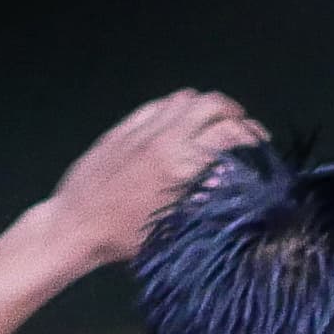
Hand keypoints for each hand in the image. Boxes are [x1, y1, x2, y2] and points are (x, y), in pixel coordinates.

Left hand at [43, 88, 263, 266]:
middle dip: (232, 112)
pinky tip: (177, 123)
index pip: (228, 132)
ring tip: (210, 122)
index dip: (251, 133)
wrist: (75, 224)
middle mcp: (164, 139)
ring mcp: (141, 129)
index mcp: (180, 164)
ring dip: (204, 107)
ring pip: (184, 98)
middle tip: (238, 126)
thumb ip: (206, 196)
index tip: (258, 141)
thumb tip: (230, 175)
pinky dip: (175, 108)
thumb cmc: (125, 236)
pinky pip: (156, 104)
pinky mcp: (122, 128)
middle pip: (211, 104)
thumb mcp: (174, 224)